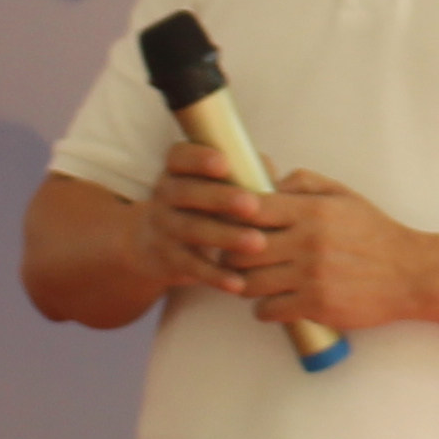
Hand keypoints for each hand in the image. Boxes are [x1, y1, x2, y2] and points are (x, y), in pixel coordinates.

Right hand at [140, 141, 282, 291]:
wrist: (157, 243)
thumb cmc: (206, 203)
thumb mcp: (218, 183)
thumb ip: (247, 175)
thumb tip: (281, 179)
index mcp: (178, 169)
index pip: (180, 156)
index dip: (199, 158)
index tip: (224, 164)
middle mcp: (165, 194)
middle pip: (187, 192)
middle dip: (221, 198)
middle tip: (253, 206)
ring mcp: (165, 227)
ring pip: (192, 230)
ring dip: (225, 236)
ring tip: (257, 243)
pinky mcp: (169, 259)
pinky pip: (191, 266)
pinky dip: (215, 275)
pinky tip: (239, 282)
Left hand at [197, 168, 438, 340]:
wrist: (411, 273)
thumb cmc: (374, 233)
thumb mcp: (344, 196)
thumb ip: (304, 183)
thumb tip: (267, 181)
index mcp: (312, 210)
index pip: (251, 207)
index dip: (232, 216)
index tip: (233, 224)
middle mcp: (308, 242)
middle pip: (241, 249)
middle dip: (232, 255)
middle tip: (235, 258)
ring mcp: (311, 276)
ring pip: (248, 283)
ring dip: (244, 284)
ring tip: (252, 282)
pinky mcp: (316, 306)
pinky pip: (268, 310)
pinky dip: (264, 309)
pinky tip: (272, 302)